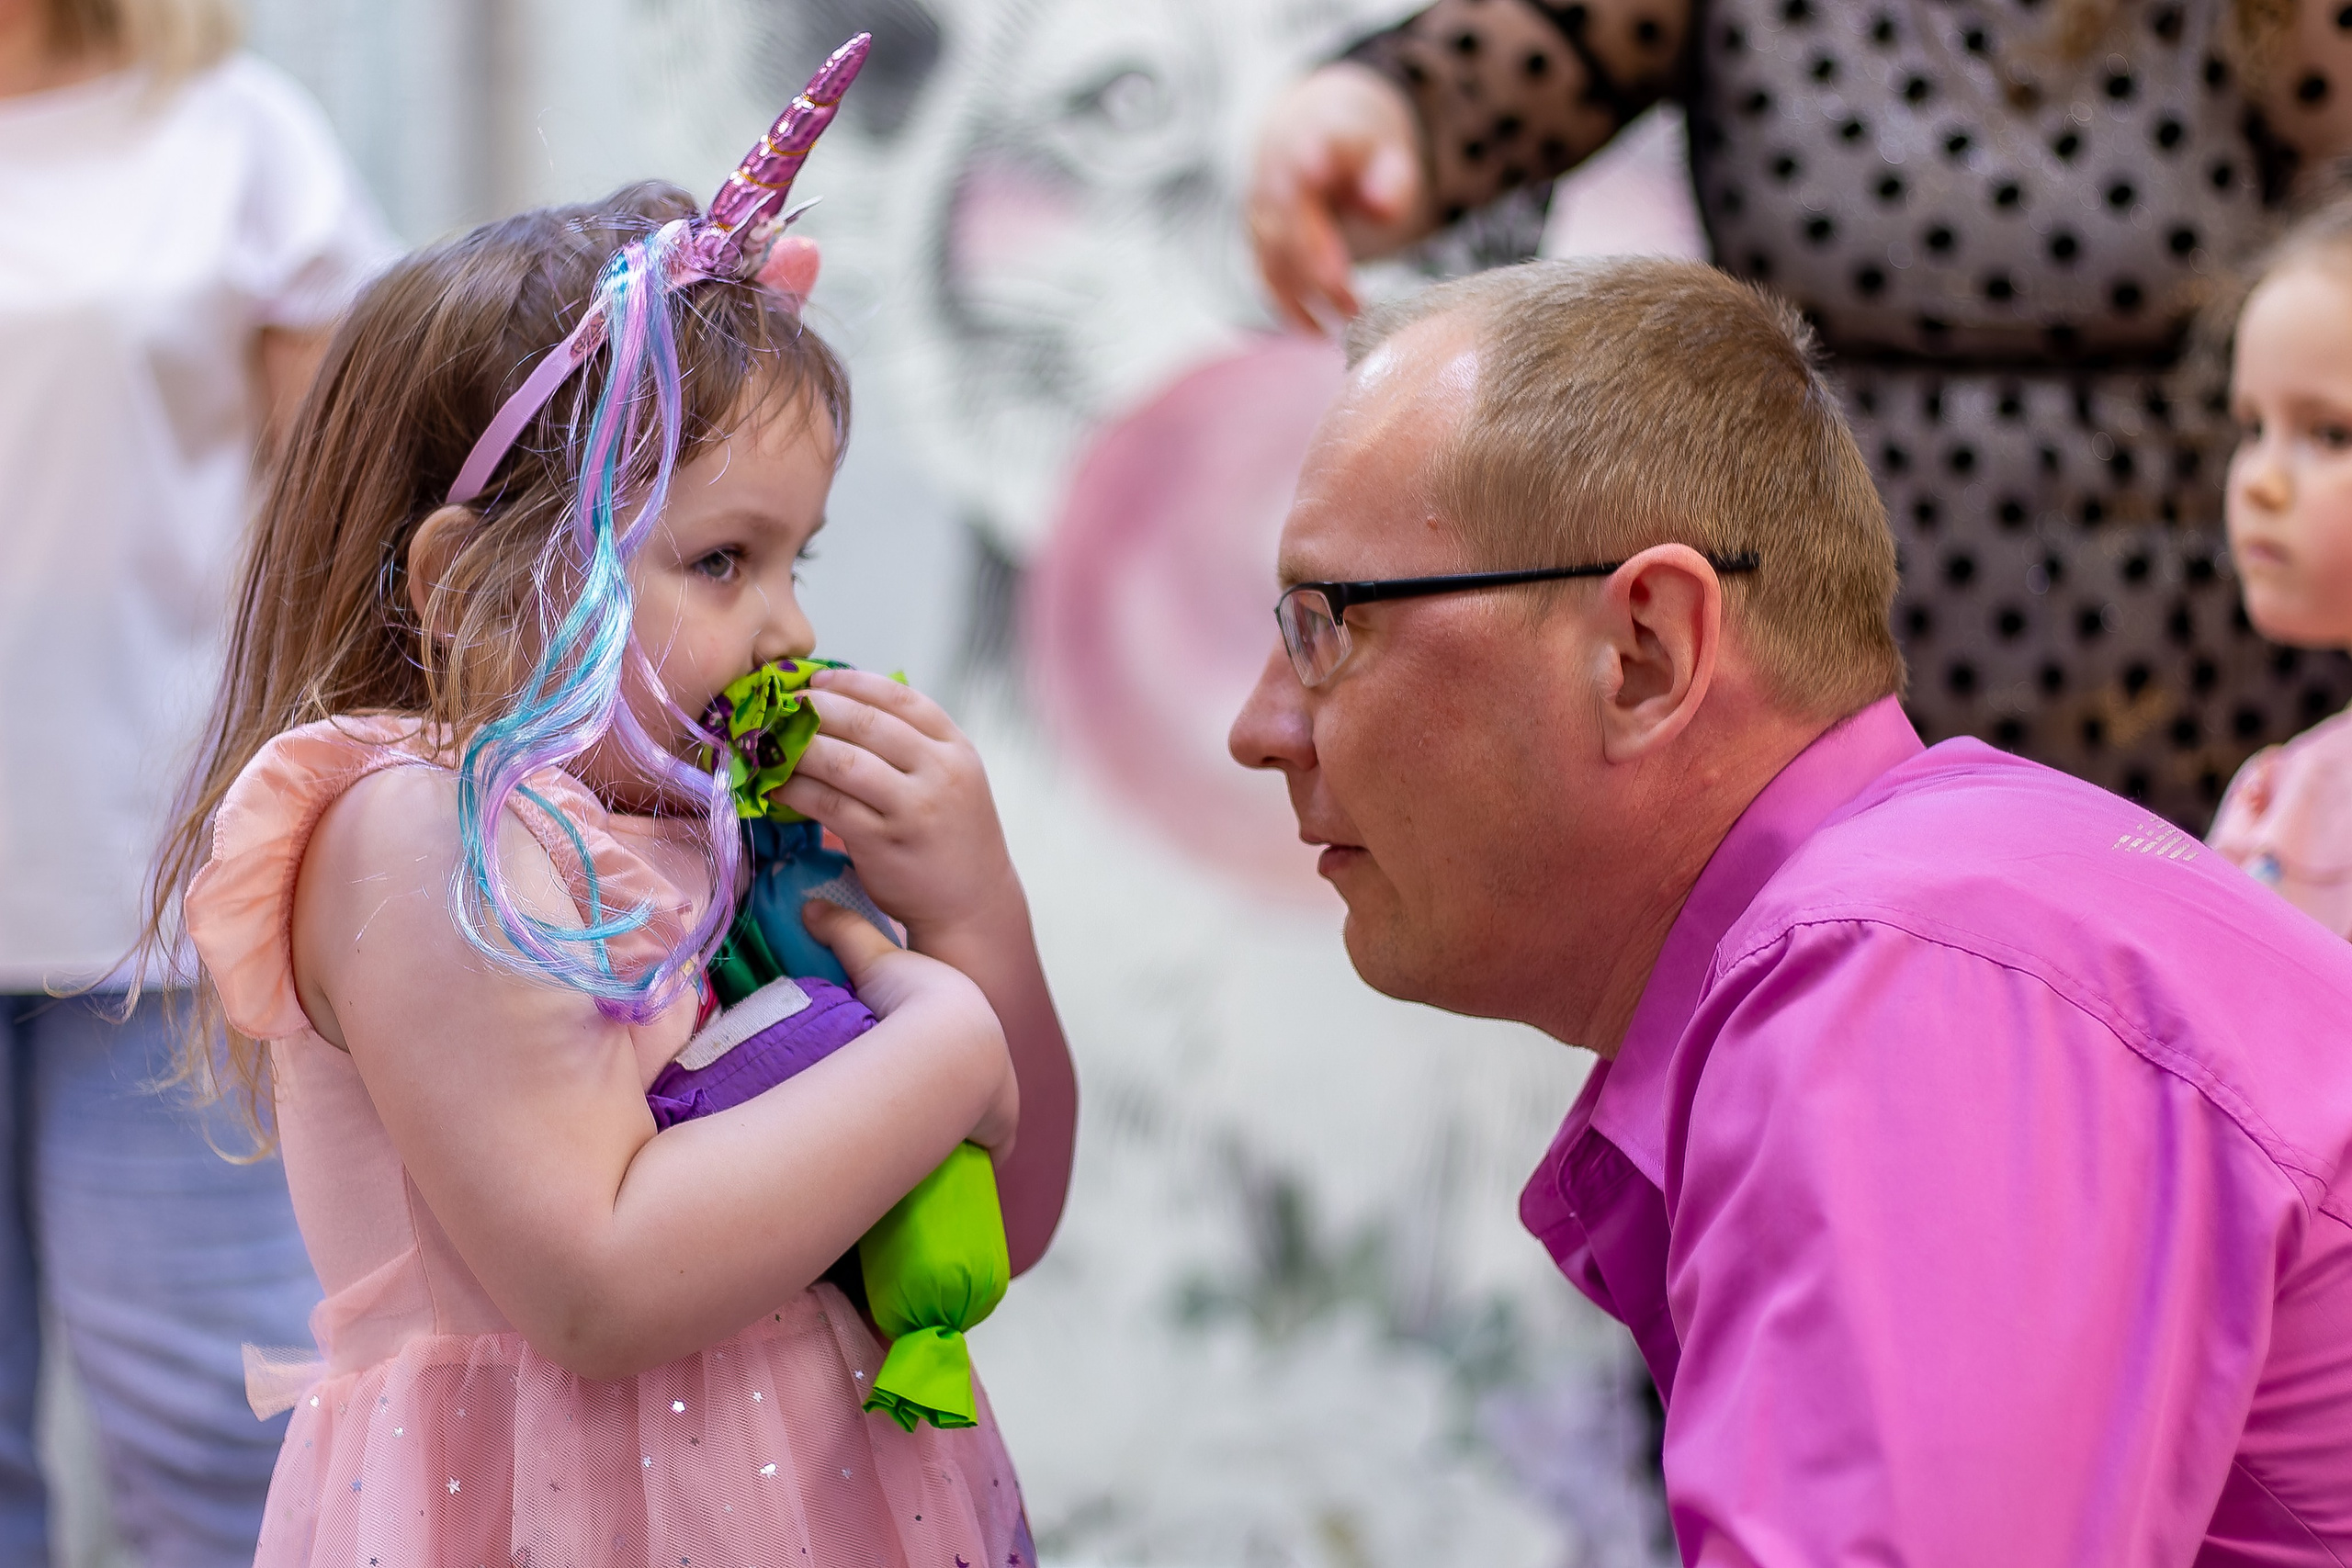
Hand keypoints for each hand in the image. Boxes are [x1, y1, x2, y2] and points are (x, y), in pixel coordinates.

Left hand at [777, 669, 1018, 944]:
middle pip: (865, 722)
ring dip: (797, 748)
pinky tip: (775, 788)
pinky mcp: (884, 842)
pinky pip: (827, 805)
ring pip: (842, 761)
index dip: (851, 683)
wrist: (973, 903)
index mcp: (955, 747)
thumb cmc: (951, 835)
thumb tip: (841, 708)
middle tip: (780, 710)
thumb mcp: (951, 779)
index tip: (815, 682)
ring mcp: (913, 807)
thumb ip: (912, 745)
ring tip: (770, 746)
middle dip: (815, 710)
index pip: (900, 697)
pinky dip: (794, 791)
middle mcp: (939, 771)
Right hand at [803, 901, 1019, 1151]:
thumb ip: (844, 933)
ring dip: (951, 1139)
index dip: (944, 1064)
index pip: (965, 1050)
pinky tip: (935, 1173)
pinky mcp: (999, 1136)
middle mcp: (997, 1067)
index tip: (911, 1081)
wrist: (947, 1038)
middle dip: (946, 1107)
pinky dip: (966, 1166)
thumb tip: (810, 908)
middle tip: (901, 1120)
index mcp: (975, 1029)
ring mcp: (1002, 1106)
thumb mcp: (876, 961)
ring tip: (907, 1151)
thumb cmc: (917, 999)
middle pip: (972, 1096)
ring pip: (976, 1130)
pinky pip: (984, 1158)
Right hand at [1247, 63, 1432, 333]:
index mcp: (1304, 144)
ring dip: (1305, 300)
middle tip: (1354, 311)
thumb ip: (1390, 177)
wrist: (1305, 124)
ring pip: (1272, 261)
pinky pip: (1266, 277)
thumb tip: (1383, 210)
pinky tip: (1316, 332)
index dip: (1314, 224)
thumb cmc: (1357, 143)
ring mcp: (1258, 211)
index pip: (1303, 177)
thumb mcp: (1385, 147)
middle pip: (1286, 232)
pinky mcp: (1256, 238)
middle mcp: (1271, 178)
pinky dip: (1287, 308)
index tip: (1333, 259)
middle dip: (1317, 275)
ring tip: (1346, 329)